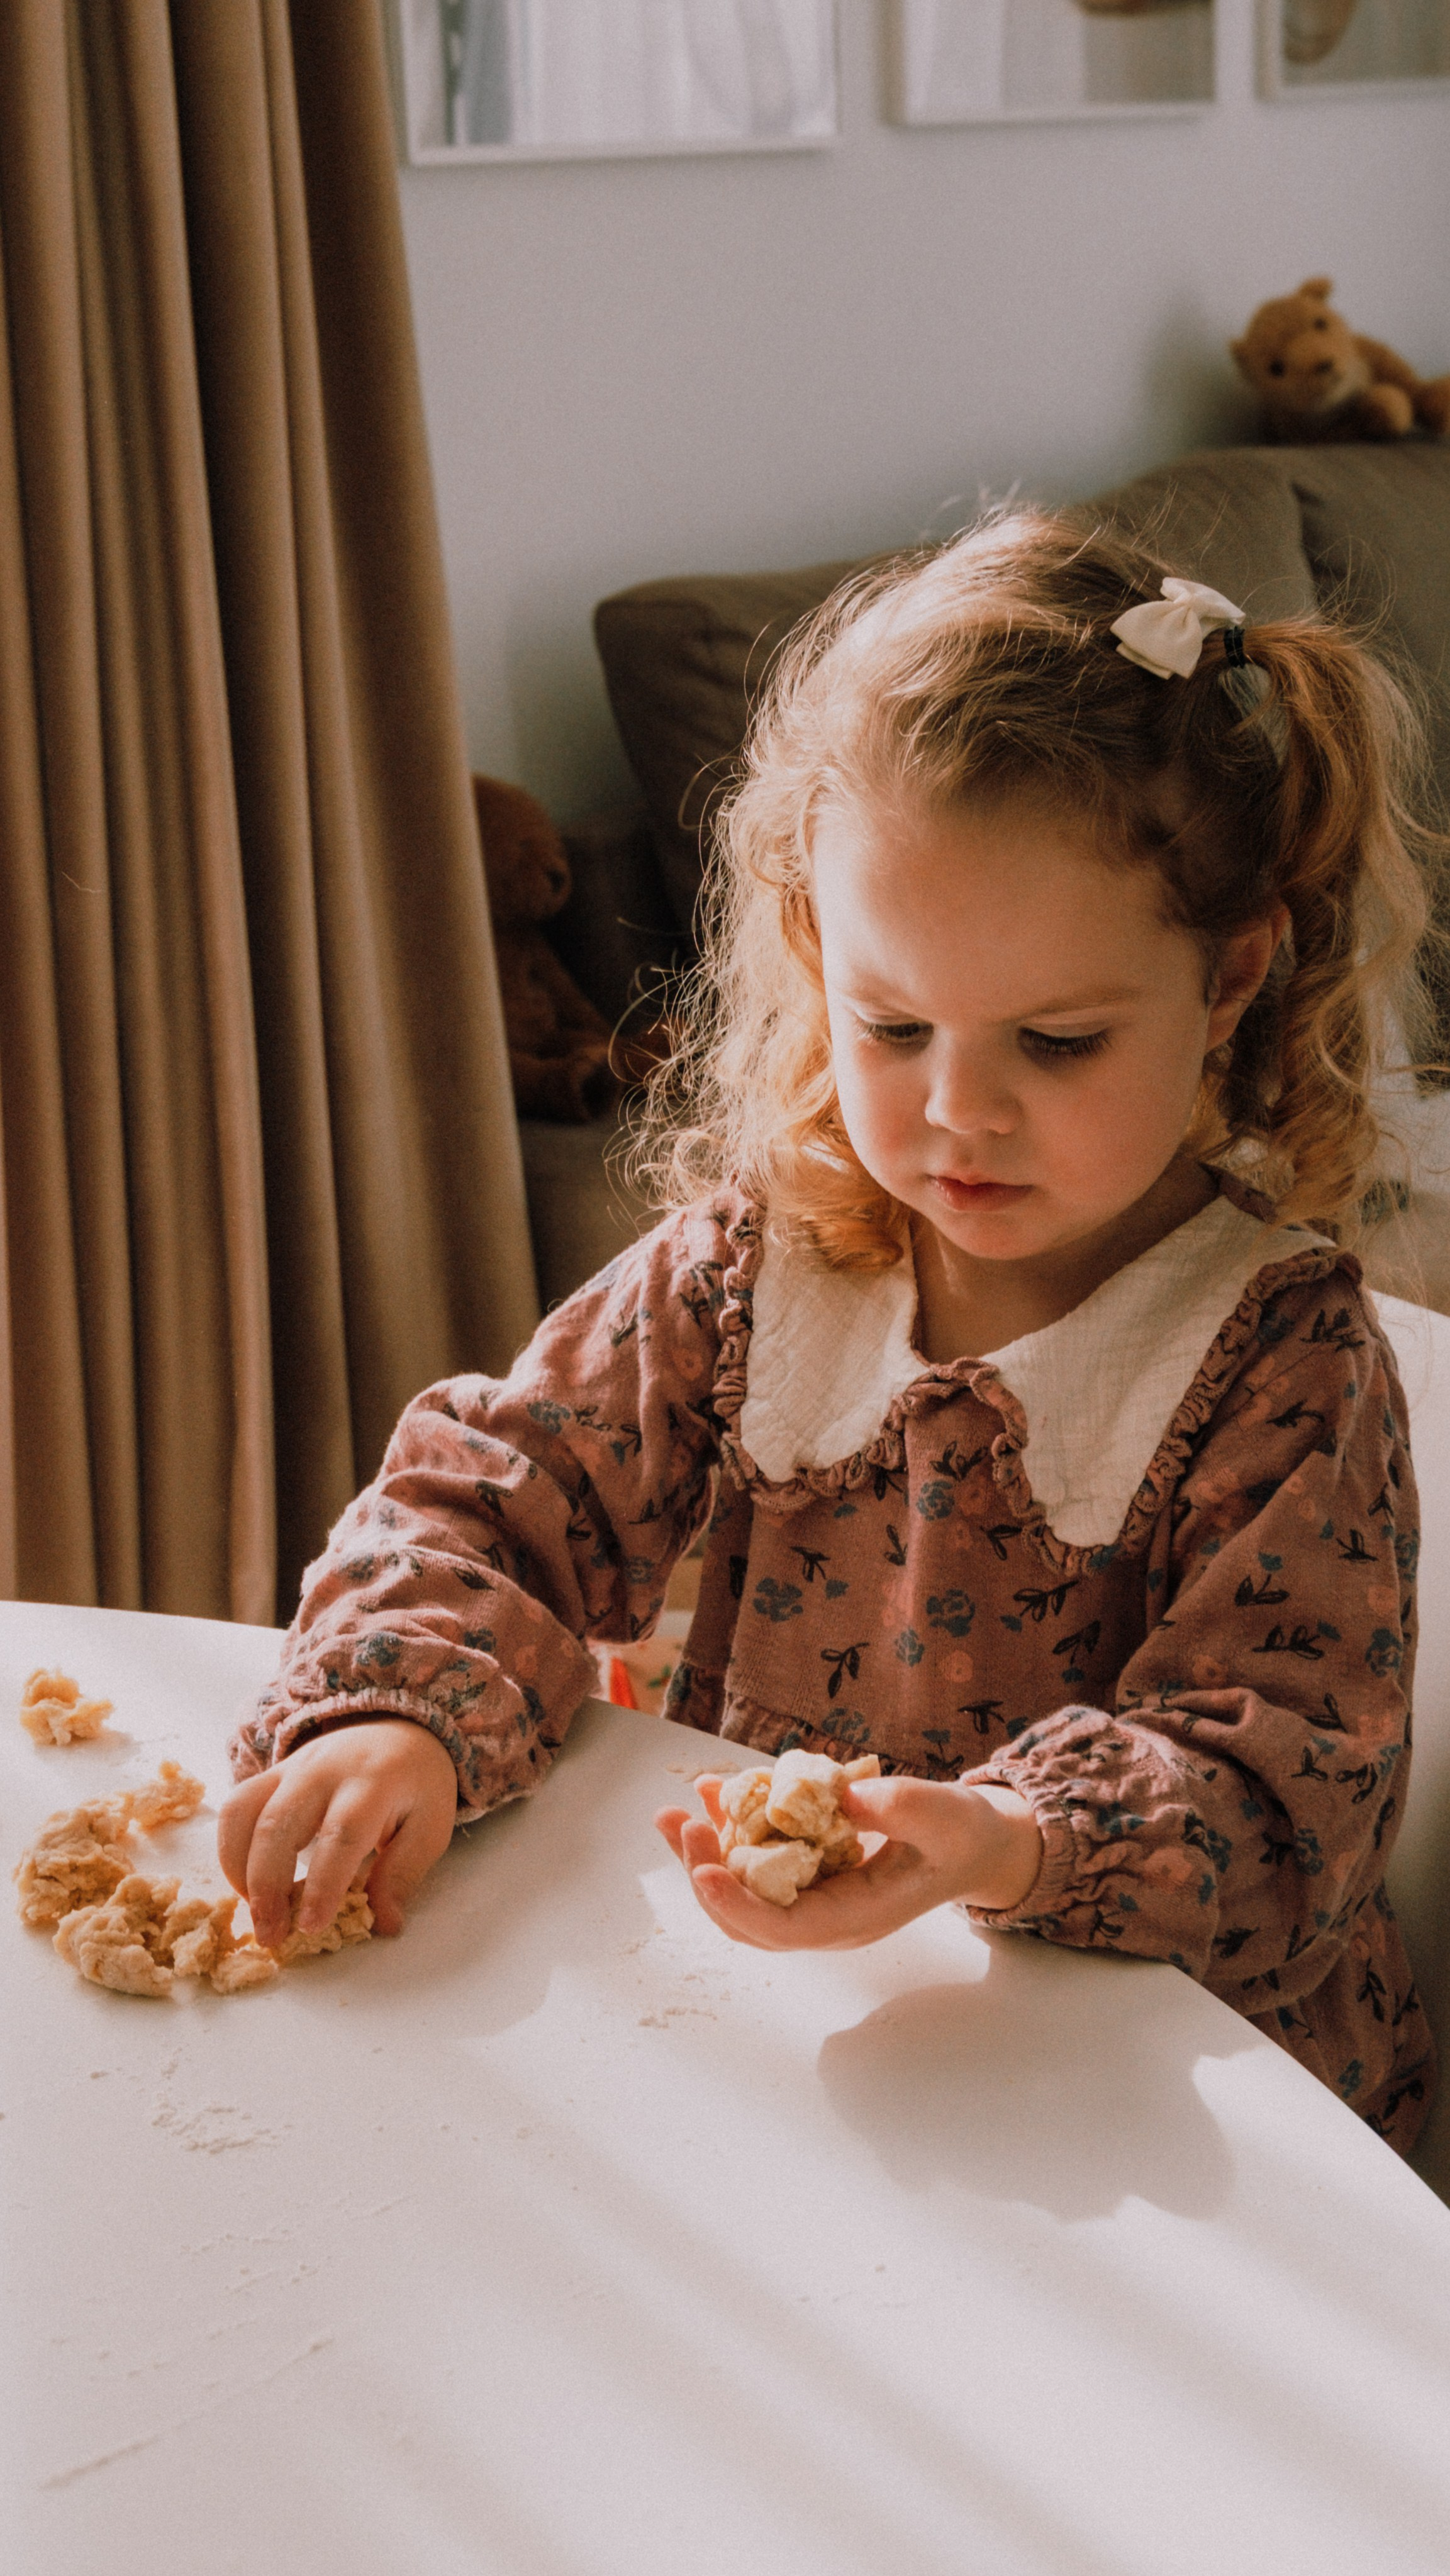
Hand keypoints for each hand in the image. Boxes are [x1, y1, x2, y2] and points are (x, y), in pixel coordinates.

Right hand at [218, 1718, 457, 1947]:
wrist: (395, 1730)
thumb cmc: (414, 1787)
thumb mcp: (429, 1828)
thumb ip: (403, 1875)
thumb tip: (383, 1924)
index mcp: (374, 1782)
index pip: (342, 1833)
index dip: (323, 1884)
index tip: (311, 1926)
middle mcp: (325, 1770)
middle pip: (279, 1824)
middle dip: (267, 1885)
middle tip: (271, 1936)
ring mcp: (291, 1768)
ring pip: (245, 1812)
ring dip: (240, 1869)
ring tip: (256, 1914)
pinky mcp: (270, 1774)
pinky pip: (235, 1807)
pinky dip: (230, 1849)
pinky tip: (247, 1884)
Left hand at [654, 1771, 1042, 1952]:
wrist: (972, 1843)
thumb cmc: (962, 1833)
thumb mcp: (942, 1814)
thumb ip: (897, 1808)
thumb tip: (840, 1798)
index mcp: (858, 1917)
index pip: (785, 1929)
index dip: (739, 1905)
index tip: (705, 1870)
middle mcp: (826, 1917)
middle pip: (747, 1918)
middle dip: (705, 1874)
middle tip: (680, 1824)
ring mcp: (813, 1898)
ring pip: (743, 1892)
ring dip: (704, 1856)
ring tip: (672, 1815)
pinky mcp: (806, 1873)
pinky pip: (756, 1862)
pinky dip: (730, 1832)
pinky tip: (712, 1795)